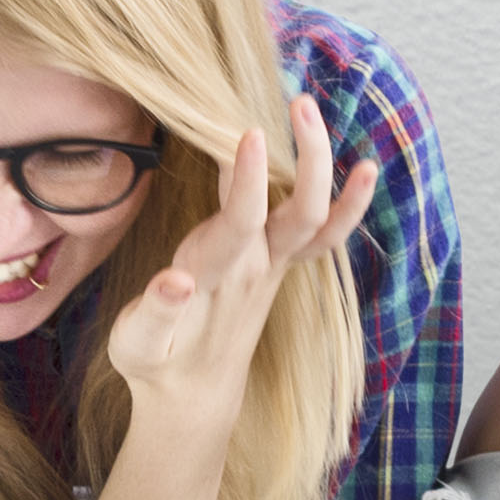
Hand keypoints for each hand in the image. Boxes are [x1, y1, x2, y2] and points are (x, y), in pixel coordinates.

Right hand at [98, 112, 363, 415]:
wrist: (193, 395)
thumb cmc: (155, 362)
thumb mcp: (136, 343)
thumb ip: (154, 310)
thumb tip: (174, 281)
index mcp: (216, 278)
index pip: (240, 222)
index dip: (246, 179)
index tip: (249, 133)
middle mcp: (256, 268)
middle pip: (301, 212)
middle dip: (308, 158)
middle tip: (300, 104)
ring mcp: (274, 266)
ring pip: (318, 218)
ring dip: (326, 167)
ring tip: (321, 115)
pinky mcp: (280, 266)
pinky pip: (324, 233)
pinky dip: (348, 202)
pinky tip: (363, 168)